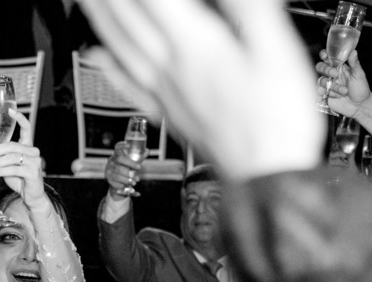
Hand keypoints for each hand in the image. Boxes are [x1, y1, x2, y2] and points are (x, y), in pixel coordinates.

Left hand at [0, 109, 45, 201]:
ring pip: (10, 158)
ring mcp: (35, 161)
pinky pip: (12, 169)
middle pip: (11, 145)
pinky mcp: (33, 172)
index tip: (10, 110)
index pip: (27, 128)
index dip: (19, 118)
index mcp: (28, 146)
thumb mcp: (6, 166)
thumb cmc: (20, 179)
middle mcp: (33, 151)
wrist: (31, 196)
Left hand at [77, 0, 321, 181]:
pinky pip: (128, 86)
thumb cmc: (276, 119)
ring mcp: (165, 93)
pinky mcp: (167, 113)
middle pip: (127, 19)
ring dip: (98, 19)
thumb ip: (249, 9)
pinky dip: (107, 67)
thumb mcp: (277, 50)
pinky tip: (95, 56)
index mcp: (196, 48)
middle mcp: (170, 69)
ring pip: (119, 48)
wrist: (264, 175)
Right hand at [104, 142, 140, 198]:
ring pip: (118, 173)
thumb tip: (147, 151)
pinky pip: (116, 182)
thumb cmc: (125, 169)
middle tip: (139, 168)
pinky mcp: (108, 178)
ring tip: (135, 181)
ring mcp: (108, 169)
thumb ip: (139, 158)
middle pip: (120, 159)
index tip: (129, 145)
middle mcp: (111, 161)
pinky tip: (127, 185)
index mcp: (116, 154)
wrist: (116, 181)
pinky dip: (123, 184)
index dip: (122, 145)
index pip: (117, 147)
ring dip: (128, 178)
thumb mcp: (131, 163)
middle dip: (131, 164)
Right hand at [316, 50, 370, 117]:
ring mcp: (327, 85)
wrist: (359, 106)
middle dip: (326, 70)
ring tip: (344, 92)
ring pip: (321, 81)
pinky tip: (335, 97)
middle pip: (320, 67)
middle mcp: (332, 75)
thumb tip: (353, 51)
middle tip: (335, 74)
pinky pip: (318, 93)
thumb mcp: (359, 75)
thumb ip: (355, 63)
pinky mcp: (324, 95)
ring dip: (332, 87)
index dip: (324, 55)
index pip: (329, 58)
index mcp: (340, 67)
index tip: (325, 56)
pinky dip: (326, 95)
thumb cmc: (361, 89)